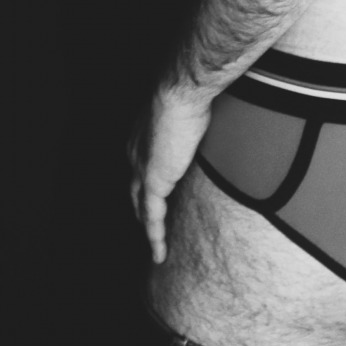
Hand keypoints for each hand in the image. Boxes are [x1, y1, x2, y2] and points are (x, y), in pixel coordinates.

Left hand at [129, 88, 211, 263]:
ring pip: (141, 207)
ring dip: (148, 226)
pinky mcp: (154, 183)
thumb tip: (209, 122)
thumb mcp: (190, 110)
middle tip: (150, 225)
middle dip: (142, 207)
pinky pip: (152, 217)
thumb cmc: (189, 92)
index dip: (146, 183)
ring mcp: (142, 170)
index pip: (141, 167)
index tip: (156, 193)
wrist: (180, 93)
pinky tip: (159, 253)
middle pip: (136, 189)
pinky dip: (155, 236)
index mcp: (141, 137)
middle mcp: (135, 154)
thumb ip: (193, 122)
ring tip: (155, 244)